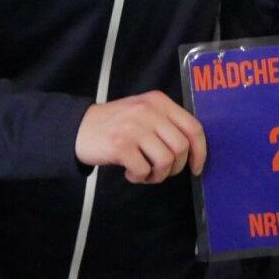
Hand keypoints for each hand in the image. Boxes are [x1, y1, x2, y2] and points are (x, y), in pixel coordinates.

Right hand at [75, 90, 206, 182]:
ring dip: (157, 175)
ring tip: (144, 173)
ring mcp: (134, 127)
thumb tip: (194, 150)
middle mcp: (148, 111)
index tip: (196, 167)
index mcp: (159, 101)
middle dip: (175, 167)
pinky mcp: (120, 145)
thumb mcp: (144, 112)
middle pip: (181, 147)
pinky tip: (129, 172)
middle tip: (160, 171)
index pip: (193, 127)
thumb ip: (167, 123)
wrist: (78, 128)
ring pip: (165, 161)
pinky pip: (143, 170)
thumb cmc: (116, 124)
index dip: (200, 151)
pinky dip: (139, 177)